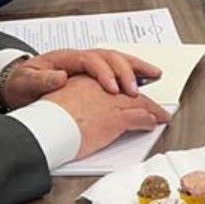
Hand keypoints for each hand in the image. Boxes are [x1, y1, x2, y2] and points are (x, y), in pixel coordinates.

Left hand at [0, 48, 162, 108]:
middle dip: (125, 71)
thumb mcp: (24, 83)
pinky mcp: (94, 75)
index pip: (90, 60)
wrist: (16, 85)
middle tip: (133, 91)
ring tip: (153, 75)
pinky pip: (117, 69)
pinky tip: (145, 79)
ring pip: (117, 59)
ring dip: (136, 67)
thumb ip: (40, 80)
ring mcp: (88, 65)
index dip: (104, 73)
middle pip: (109, 56)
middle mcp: (80, 58)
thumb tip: (59, 77)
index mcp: (65, 58)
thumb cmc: (21, 84)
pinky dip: (133, 73)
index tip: (112, 89)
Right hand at [41, 77, 170, 157]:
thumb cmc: (47, 119)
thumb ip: (77, 99)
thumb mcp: (61, 100)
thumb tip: (81, 106)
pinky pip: (140, 117)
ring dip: (153, 109)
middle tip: (156, 95)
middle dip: (146, 93)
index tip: (134, 82)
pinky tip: (153, 123)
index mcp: (86, 80)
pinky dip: (149, 120)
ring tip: (161, 114)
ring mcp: (110, 102)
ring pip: (140, 102)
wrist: (44, 128)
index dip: (126, 78)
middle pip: (130, 87)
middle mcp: (101, 88)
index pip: (112, 76)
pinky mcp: (116, 118)